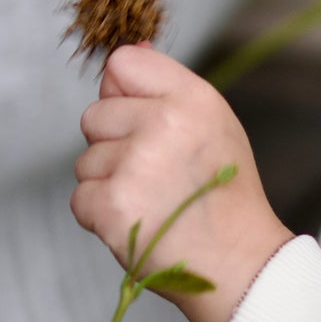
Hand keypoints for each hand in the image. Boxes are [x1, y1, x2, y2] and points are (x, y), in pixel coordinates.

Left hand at [71, 45, 291, 321]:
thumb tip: (121, 57)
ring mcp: (135, 166)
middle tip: (158, 176)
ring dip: (109, 183)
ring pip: (86, 160)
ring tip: (153, 202)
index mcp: (192, 99)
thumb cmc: (225, 195)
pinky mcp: (111, 206)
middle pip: (94, 114)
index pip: (123, 63)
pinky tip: (139, 222)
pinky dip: (102, 215)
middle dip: (114, 145)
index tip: (145, 122)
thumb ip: (165, 88)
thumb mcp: (213, 125)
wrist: (239, 264)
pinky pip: (80, 197)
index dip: (125, 94)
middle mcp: (163, 124)